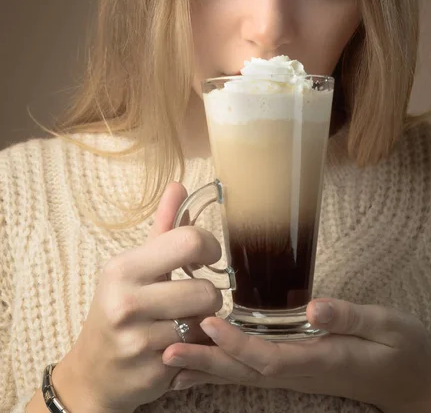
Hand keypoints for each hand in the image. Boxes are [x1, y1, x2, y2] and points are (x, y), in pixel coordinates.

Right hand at [53, 183, 223, 412]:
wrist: (93, 372)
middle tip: (192, 299)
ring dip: (204, 323)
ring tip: (185, 322)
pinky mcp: (152, 371)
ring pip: (207, 322)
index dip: (209, 247)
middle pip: (206, 290)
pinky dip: (198, 348)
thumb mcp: (135, 266)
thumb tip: (178, 186)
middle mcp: (126, 302)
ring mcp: (137, 341)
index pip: (189, 241)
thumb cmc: (119, 308)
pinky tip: (180, 346)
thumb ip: (163, 226)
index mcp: (123, 268)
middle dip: (207, 296)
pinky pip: (201, 351)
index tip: (206, 258)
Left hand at [162, 299, 430, 412]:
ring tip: (170, 360)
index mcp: (321, 359)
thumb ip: (350, 316)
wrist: (412, 381)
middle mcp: (302, 370)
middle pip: (246, 372)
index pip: (270, 357)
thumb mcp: (386, 325)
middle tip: (167, 351)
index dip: (237, 344)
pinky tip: (203, 364)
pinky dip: (224, 366)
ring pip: (244, 375)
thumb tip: (315, 306)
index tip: (208, 324)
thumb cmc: (401, 348)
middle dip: (206, 363)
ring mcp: (297, 372)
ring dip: (207, 368)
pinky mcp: (296, 367)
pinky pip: (253, 371)